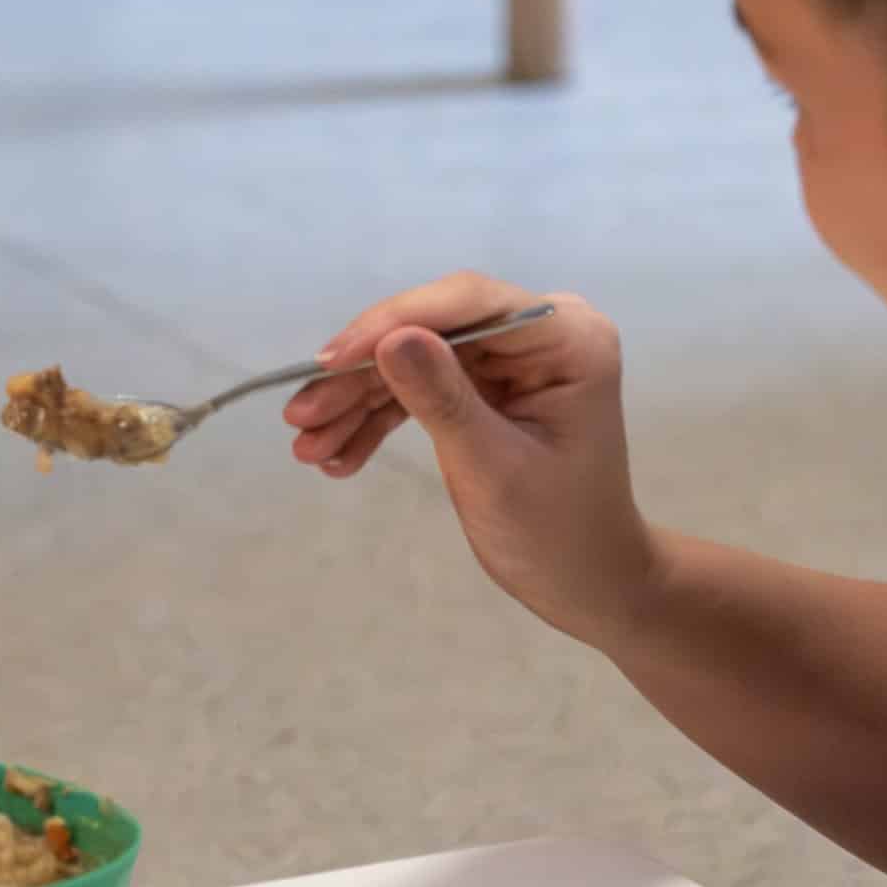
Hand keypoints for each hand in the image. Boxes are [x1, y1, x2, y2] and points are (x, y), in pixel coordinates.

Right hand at [285, 271, 658, 649]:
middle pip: (432, 328)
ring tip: (307, 448)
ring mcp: (510, 360)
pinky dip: (376, 420)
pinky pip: (419, 388)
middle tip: (300, 416)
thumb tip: (388, 338)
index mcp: (568, 338)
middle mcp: (541, 334)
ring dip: (357, 402)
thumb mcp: (494, 468)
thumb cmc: (557, 533)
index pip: (469, 304)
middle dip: (362, 374)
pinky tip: (336, 456)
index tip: (331, 360)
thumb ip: (442, 399)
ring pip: (414, 359)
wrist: (585, 582)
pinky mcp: (485, 387)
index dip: (393, 322)